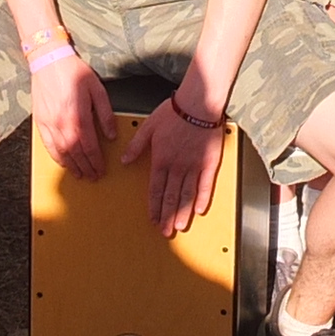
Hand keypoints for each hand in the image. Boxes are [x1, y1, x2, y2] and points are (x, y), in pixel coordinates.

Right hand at [32, 51, 115, 183]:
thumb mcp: (97, 89)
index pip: (89, 147)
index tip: (101, 169)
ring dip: (71, 166)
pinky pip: (48, 145)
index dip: (96, 161)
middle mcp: (62, 124)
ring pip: (61, 153)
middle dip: (86, 167)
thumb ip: (105, 114)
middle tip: (93, 176)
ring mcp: (49, 124)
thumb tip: (111, 135)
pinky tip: (63, 162)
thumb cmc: (74, 72)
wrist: (49, 61)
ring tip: (80, 174)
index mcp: (79, 116)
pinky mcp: (40, 122)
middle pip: (75, 154)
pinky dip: (56, 157)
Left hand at [122, 97, 224, 235]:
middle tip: (165, 232)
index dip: (154, 206)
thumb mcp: (148, 126)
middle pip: (171, 197)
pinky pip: (206, 184)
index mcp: (161, 159)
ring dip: (183, 213)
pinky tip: (199, 210)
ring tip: (180, 226)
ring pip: (187, 195)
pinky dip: (203, 198)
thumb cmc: (174, 112)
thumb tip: (125, 160)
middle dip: (167, 216)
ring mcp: (194, 165)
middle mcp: (177, 166)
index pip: (155, 189)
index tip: (153, 219)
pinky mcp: (209, 162)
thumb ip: (136, 146)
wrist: (199, 103)